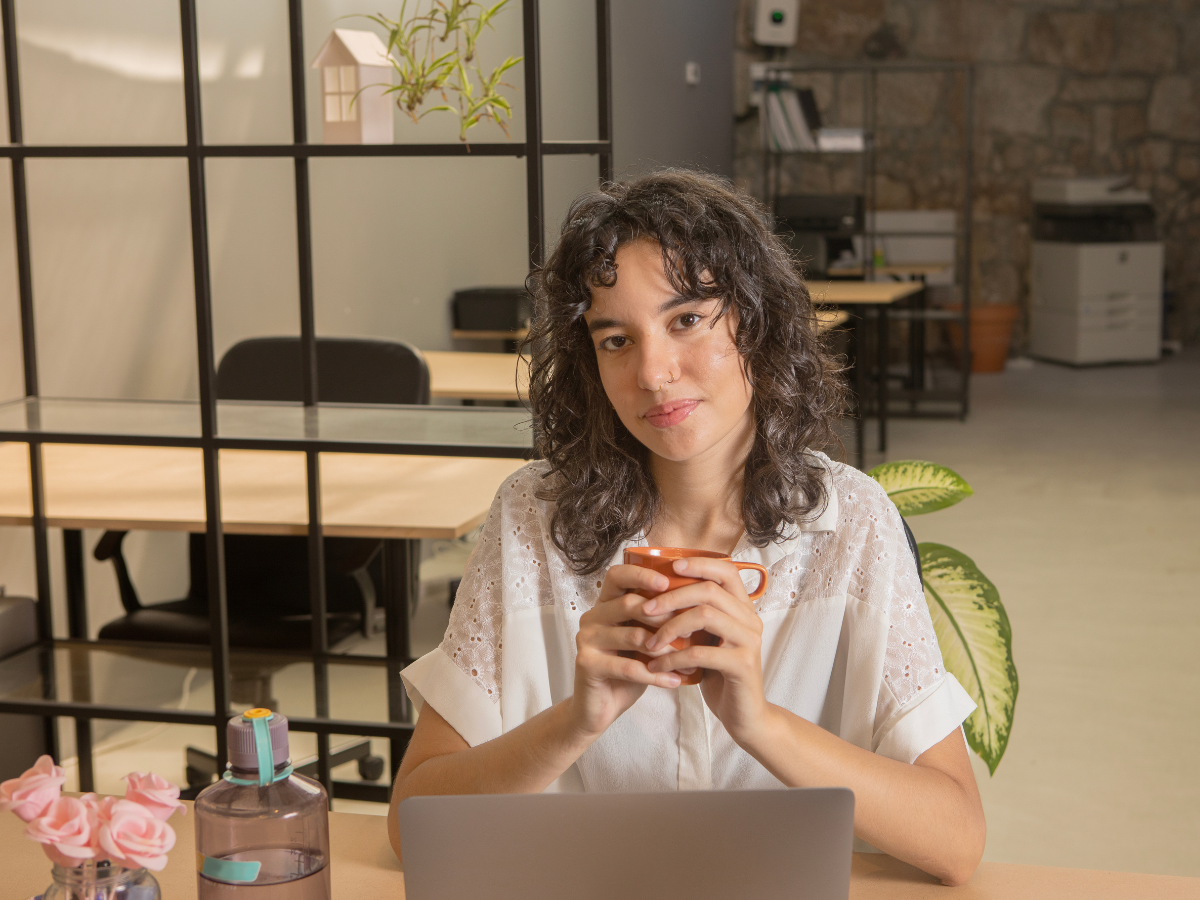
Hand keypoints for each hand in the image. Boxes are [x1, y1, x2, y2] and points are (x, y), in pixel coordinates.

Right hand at [569, 564, 683, 739]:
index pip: (618, 575)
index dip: (641, 574)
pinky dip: (655, 676)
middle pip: (628, 603)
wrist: (600, 707)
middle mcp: (592, 617)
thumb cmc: (627, 667)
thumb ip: (657, 620)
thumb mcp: (643, 639)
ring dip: (665, 650)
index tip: (668, 582)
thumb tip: (699, 602)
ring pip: (633, 636)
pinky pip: (628, 667)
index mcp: (605, 604)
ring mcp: (586, 639)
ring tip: (688, 661)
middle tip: (691, 630)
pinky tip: (675, 681)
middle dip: (663, 616)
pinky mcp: (586, 663)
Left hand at [641, 557, 769, 743]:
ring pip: (705, 615)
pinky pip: (700, 652)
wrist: (744, 715)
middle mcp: (750, 620)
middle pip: (710, 590)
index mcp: (743, 609)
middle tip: (645, 609)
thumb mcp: (708, 640)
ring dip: (669, 627)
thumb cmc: (719, 674)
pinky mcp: (742, 665)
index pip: (727, 571)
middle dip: (672, 597)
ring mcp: (749, 641)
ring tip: (648, 643)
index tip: (671, 567)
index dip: (699, 563)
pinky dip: (673, 658)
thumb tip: (657, 594)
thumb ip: (695, 618)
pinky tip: (656, 667)